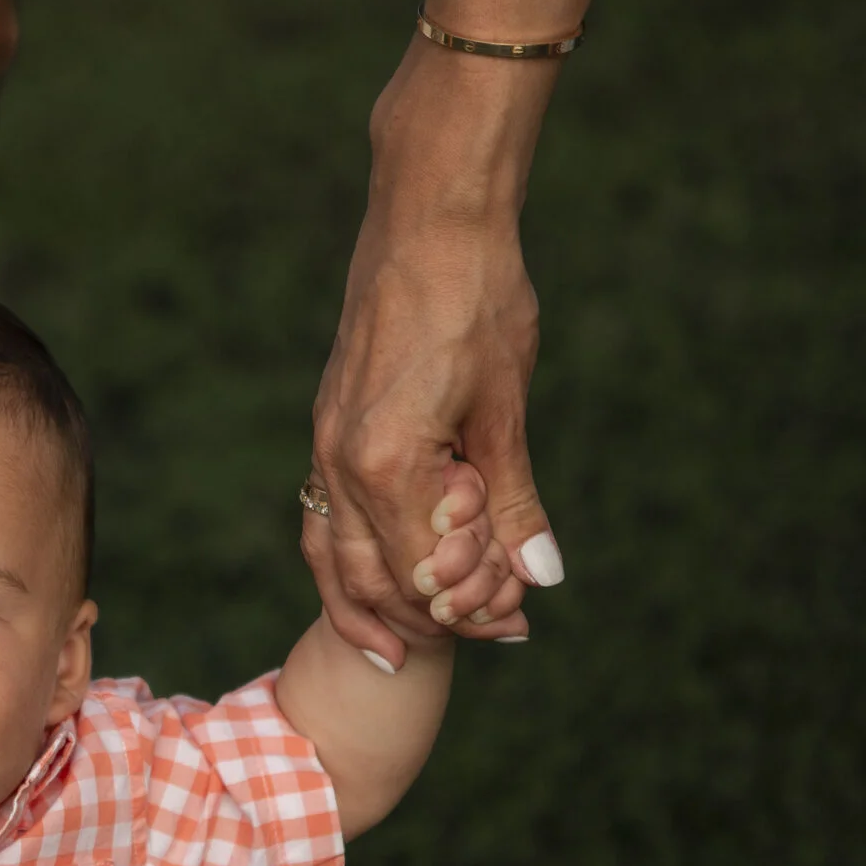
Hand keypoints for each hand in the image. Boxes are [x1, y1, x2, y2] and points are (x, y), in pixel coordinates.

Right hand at [308, 199, 558, 668]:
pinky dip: (352, 560)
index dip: (472, 608)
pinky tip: (381, 574)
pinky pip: (326, 517)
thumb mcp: (507, 406)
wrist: (428, 217)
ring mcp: (324, 444)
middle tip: (491, 636)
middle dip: (427, 620)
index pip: (422, 575)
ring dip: (374, 606)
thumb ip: (514, 499)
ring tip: (407, 648)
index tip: (518, 622)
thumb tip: (540, 577)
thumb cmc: (477, 298)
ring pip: (332, 556)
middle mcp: (338, 461)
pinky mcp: (329, 427)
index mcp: (384, 461)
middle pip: (370, 580)